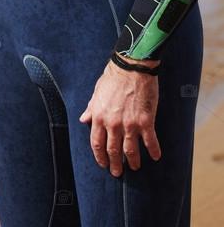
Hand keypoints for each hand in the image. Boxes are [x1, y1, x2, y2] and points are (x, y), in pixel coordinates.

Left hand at [78, 56, 160, 175]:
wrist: (131, 67)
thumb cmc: (113, 77)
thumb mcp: (96, 92)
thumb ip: (91, 108)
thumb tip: (83, 119)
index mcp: (99, 116)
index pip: (96, 143)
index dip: (99, 156)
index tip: (103, 163)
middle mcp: (112, 123)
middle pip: (113, 150)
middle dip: (115, 164)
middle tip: (117, 172)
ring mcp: (129, 124)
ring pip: (130, 150)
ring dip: (132, 161)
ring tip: (134, 167)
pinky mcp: (145, 121)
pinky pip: (150, 142)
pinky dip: (153, 151)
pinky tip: (156, 157)